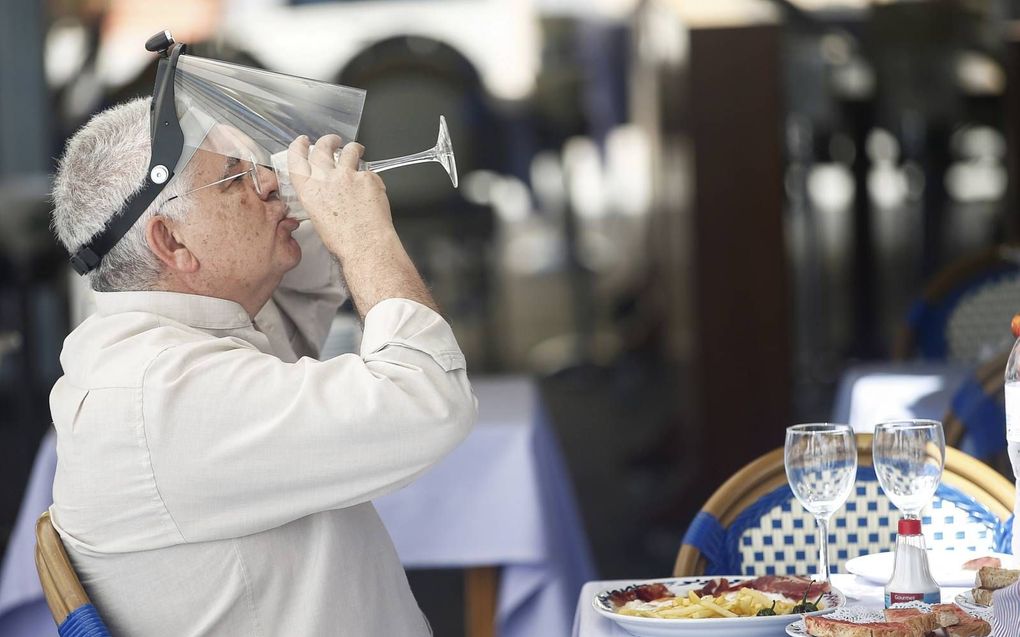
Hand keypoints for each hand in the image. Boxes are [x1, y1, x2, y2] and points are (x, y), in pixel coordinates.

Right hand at [286, 135, 393, 258]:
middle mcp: (325, 178)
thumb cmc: (343, 240)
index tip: (302, 141)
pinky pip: (368, 172)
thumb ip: (318, 197)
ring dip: (353, 148)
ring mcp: (347, 175)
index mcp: (309, 190)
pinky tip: (372, 188)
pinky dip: (370, 177)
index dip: (299, 147)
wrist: (365, 244)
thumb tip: (326, 190)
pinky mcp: (367, 177)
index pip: (297, 159)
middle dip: (328, 140)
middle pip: (323, 147)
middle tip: (334, 141)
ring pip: (349, 151)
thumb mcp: (318, 217)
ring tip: (357, 150)